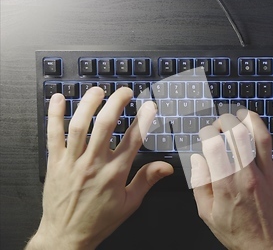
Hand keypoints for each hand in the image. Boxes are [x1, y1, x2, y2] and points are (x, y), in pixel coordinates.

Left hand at [26, 87, 172, 249]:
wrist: (66, 236)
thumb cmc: (98, 221)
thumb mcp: (129, 203)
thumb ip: (147, 180)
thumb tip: (166, 167)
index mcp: (114, 173)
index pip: (133, 139)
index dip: (144, 119)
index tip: (150, 106)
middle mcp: (93, 164)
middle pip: (105, 125)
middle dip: (117, 103)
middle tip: (125, 92)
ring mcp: (72, 162)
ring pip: (80, 125)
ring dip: (89, 104)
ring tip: (98, 91)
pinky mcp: (55, 163)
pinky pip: (53, 134)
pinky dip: (54, 115)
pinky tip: (59, 100)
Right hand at [191, 109, 272, 249]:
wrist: (265, 249)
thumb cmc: (237, 232)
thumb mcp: (207, 213)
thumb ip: (200, 183)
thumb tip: (197, 158)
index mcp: (226, 184)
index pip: (214, 145)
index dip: (206, 133)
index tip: (205, 134)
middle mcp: (248, 175)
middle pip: (237, 135)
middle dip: (226, 121)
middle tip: (221, 123)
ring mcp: (269, 175)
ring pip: (262, 136)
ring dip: (252, 119)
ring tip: (243, 114)